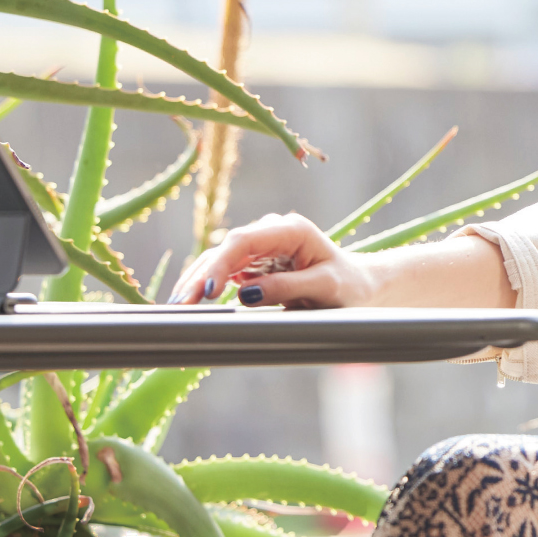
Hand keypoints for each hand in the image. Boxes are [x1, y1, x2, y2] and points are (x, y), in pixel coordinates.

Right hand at [169, 212, 375, 308]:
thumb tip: (245, 294)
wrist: (361, 287)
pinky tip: (188, 302)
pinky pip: (225, 272)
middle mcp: (272, 232)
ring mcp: (262, 246)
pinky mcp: (256, 263)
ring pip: (220, 260)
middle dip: (200, 275)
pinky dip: (206, 286)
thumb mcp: (326, 289)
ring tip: (176, 306)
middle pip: (226, 249)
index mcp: (291, 229)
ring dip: (197, 281)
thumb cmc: (350, 287)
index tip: (206, 290)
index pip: (244, 240)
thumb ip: (288, 288)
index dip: (221, 263)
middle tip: (179, 305)